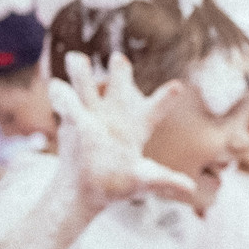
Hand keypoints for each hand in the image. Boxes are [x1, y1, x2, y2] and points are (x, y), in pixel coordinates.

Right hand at [48, 54, 197, 209]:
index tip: (178, 87)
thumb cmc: (117, 184)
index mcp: (137, 127)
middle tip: (119, 58)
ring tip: (76, 58)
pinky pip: (63, 102)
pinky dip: (61, 96)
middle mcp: (116, 115)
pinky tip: (57, 87)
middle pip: (120, 88)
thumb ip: (164, 180)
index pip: (154, 109)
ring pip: (87, 87)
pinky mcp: (70, 119)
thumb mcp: (143, 181)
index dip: (165, 98)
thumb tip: (191, 189)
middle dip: (120, 72)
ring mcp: (92, 114)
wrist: (84, 187)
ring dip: (81, 73)